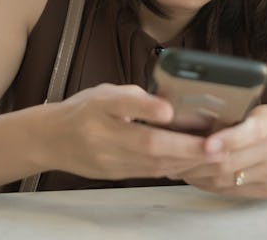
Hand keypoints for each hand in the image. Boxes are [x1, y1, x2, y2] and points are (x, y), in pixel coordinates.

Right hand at [44, 83, 221, 179]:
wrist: (50, 139)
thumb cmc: (83, 110)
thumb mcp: (105, 92)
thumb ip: (136, 97)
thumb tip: (170, 106)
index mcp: (100, 107)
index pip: (124, 104)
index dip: (148, 107)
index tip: (169, 110)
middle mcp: (103, 135)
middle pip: (148, 143)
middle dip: (185, 146)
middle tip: (215, 144)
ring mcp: (108, 159)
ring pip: (152, 164)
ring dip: (186, 161)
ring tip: (213, 155)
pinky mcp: (115, 174)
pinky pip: (149, 173)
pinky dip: (174, 168)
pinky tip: (193, 163)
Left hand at [172, 104, 266, 198]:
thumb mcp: (266, 114)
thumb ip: (238, 119)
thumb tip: (196, 121)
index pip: (246, 133)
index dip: (224, 140)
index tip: (205, 144)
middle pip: (230, 162)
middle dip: (196, 162)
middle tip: (171, 157)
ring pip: (227, 180)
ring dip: (198, 176)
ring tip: (176, 168)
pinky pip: (233, 192)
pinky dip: (210, 185)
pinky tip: (197, 178)